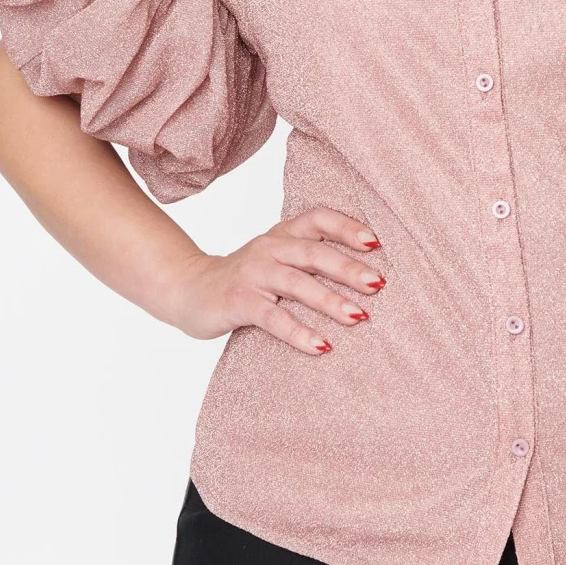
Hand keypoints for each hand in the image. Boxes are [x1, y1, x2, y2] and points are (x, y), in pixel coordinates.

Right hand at [161, 206, 385, 349]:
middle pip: (314, 253)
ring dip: (330, 300)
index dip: (347, 227)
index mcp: (283, 234)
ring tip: (358, 317)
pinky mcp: (238, 302)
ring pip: (296, 283)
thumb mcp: (276, 259)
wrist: (186, 289)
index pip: (318, 218)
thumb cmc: (245, 278)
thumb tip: (367, 278)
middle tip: (378, 285)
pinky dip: (299, 332)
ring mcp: (252, 274)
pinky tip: (322, 346)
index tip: (375, 243)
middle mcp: (269, 248)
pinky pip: (273, 318)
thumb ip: (309, 260)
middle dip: (349, 269)